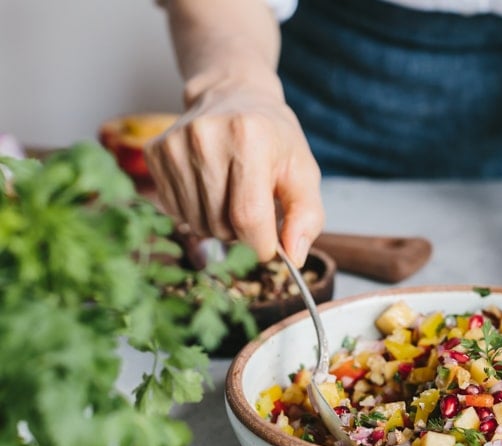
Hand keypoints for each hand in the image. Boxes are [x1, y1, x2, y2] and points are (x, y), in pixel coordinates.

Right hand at [143, 80, 323, 264]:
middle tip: (253, 205)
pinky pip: (175, 211)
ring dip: (218, 224)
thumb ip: (307, 216)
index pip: (249, 217)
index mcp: (249, 137)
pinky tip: (210, 188)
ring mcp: (174, 144)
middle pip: (221, 224)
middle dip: (242, 232)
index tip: (271, 246)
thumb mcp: (303, 172)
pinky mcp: (155, 153)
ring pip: (197, 223)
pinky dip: (197, 212)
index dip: (262, 245)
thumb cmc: (273, 139)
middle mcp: (205, 137)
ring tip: (232, 195)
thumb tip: (294, 256)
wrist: (234, 95)